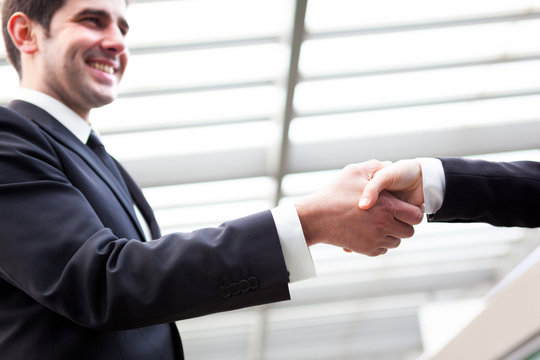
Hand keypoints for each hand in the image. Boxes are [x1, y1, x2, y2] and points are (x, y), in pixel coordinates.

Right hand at [295, 161, 423, 255]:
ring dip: (391, 234)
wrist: (315, 218)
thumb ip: (375, 167)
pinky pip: (382, 250)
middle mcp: (384, 226)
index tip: (403, 208)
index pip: (416, 216)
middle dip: (403, 224)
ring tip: (377, 223)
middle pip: (409, 232)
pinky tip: (367, 232)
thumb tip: (388, 165)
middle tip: (391, 216)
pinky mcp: (366, 250)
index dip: (412, 212)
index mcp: (387, 207)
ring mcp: (375, 240)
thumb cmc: (333, 194)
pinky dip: (378, 243)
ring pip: (396, 242)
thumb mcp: (354, 172)